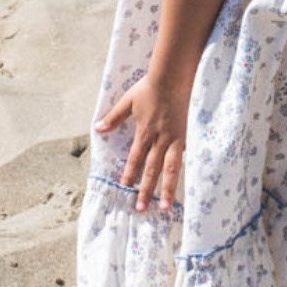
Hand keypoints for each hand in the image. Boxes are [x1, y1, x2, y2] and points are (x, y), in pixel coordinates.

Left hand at [93, 74, 188, 211]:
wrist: (174, 77)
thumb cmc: (150, 88)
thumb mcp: (128, 101)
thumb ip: (114, 117)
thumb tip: (97, 129)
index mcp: (145, 133)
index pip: (135, 159)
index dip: (130, 174)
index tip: (126, 188)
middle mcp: (160, 140)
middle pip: (152, 170)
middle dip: (146, 191)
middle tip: (142, 208)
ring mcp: (176, 139)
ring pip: (171, 169)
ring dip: (167, 190)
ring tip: (165, 207)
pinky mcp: (189, 136)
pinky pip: (185, 158)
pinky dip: (184, 172)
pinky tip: (186, 185)